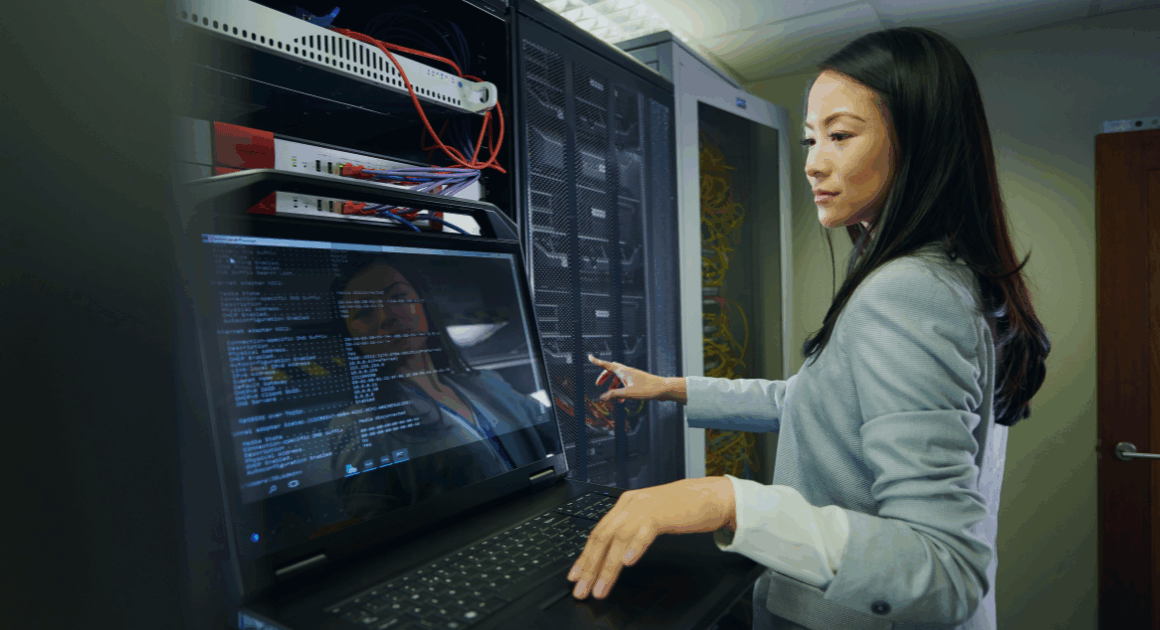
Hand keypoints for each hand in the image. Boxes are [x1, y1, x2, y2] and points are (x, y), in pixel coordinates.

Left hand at [567, 477, 735, 599]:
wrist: (711, 496)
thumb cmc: (683, 510)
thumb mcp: (650, 519)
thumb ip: (631, 531)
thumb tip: (613, 555)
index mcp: (626, 504)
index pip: (598, 532)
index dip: (585, 556)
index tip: (576, 576)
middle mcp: (631, 503)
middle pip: (603, 536)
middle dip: (590, 566)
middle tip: (582, 589)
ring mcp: (646, 506)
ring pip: (619, 538)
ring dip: (608, 567)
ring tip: (601, 587)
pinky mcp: (663, 512)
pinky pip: (645, 530)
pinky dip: (634, 547)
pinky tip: (627, 562)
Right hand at [588, 355, 685, 403]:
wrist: (663, 389)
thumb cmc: (647, 389)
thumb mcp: (628, 393)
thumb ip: (614, 395)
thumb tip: (602, 397)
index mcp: (624, 371)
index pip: (607, 365)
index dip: (597, 361)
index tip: (590, 357)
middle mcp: (627, 372)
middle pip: (611, 371)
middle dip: (604, 377)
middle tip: (598, 384)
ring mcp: (633, 376)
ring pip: (618, 378)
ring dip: (613, 387)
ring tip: (611, 397)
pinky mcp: (638, 381)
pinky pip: (625, 384)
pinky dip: (621, 390)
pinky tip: (622, 400)